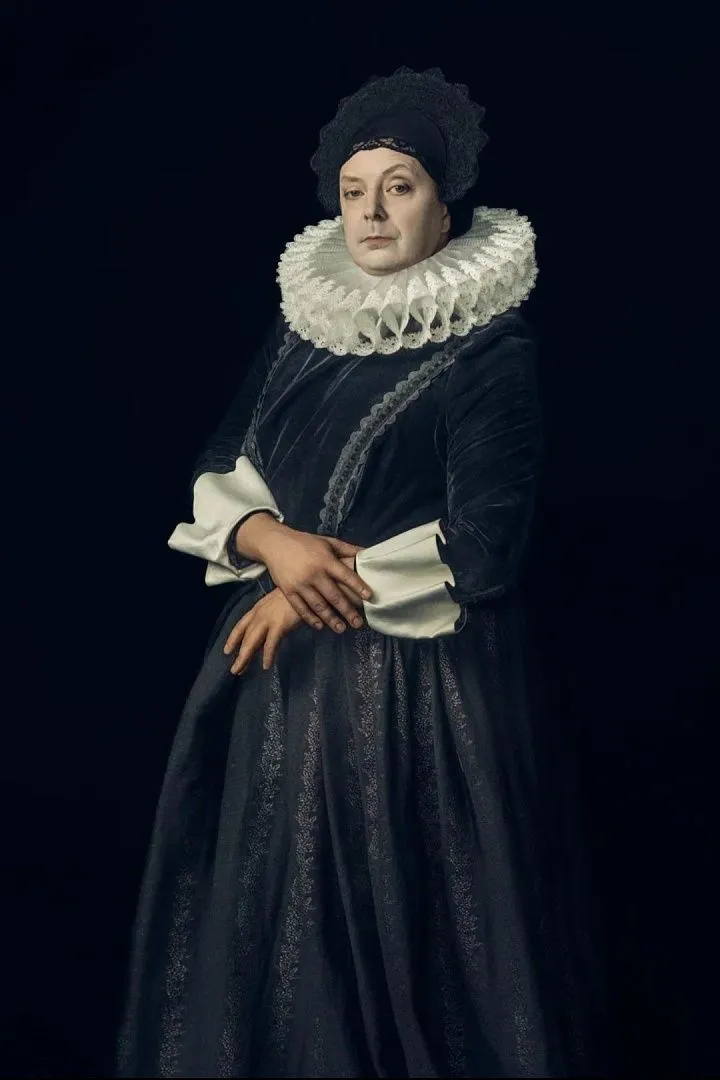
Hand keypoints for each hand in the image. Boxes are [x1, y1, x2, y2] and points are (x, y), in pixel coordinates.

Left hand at [223, 585, 366, 675]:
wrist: (313, 585)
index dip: (234, 638)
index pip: (242, 624)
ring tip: (240, 671)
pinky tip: (266, 666)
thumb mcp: (283, 602)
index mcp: (260, 606)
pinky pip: (271, 643)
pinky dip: (268, 655)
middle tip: (234, 669)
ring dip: (245, 657)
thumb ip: (276, 614)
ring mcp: (269, 617)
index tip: (226, 650)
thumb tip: (273, 627)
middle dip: (238, 653)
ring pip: (252, 641)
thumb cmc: (300, 592)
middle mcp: (261, 612)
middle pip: (244, 636)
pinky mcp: (280, 623)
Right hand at [235, 514, 371, 633]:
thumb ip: (347, 549)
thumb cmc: (305, 542)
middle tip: (358, 623)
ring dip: (331, 619)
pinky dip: (311, 618)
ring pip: (318, 605)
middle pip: (334, 595)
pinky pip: (301, 608)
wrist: (275, 543)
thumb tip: (367, 553)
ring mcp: (300, 583)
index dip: (358, 586)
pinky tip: (320, 626)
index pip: (345, 575)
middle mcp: (314, 573)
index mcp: (325, 560)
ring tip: (342, 629)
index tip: (369, 597)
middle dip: (347, 611)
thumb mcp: (327, 541)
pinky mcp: (288, 590)